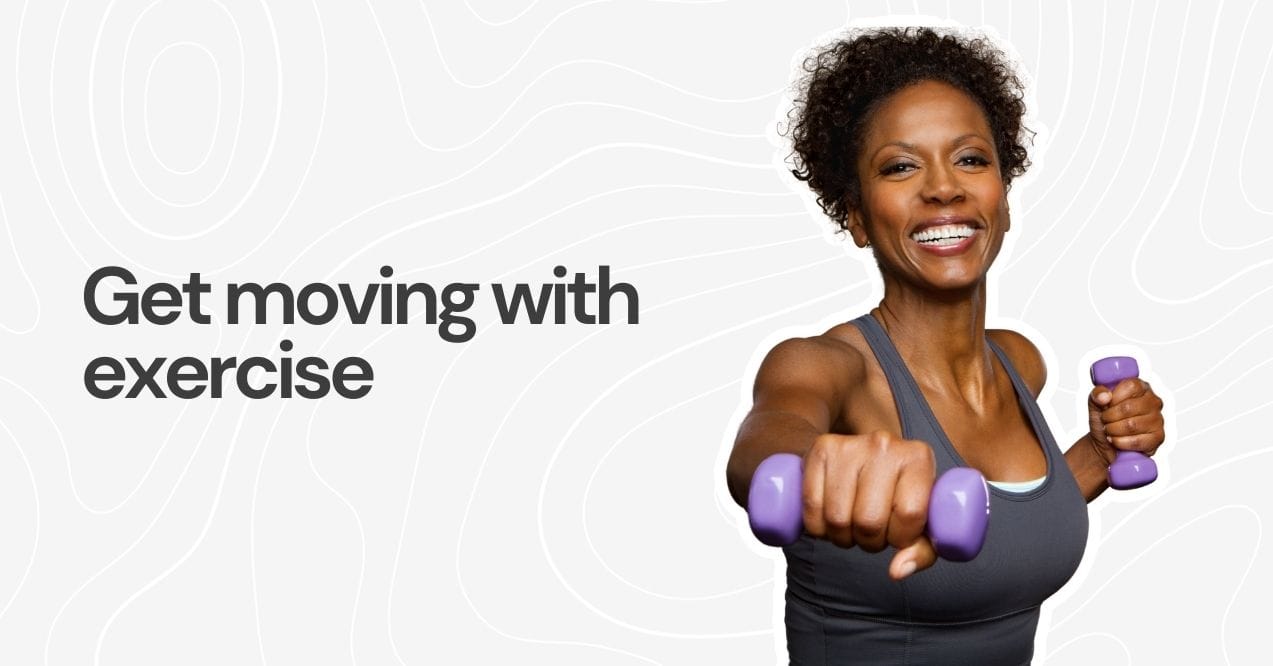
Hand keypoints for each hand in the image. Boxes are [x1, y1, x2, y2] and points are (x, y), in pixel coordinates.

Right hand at [802, 431, 936, 579]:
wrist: (866, 453)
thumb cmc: (897, 491)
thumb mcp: (922, 519)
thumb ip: (921, 551)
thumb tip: (897, 571)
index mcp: (918, 458)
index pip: (909, 514)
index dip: (900, 537)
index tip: (897, 533)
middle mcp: (884, 445)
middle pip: (869, 520)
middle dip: (868, 540)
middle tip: (870, 533)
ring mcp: (849, 445)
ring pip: (837, 517)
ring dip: (841, 536)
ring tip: (850, 526)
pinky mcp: (820, 449)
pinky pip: (811, 506)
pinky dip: (817, 527)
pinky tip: (829, 520)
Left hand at [1087, 378, 1165, 462]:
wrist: (1104, 442)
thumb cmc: (1104, 419)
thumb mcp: (1096, 402)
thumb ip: (1097, 394)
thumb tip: (1104, 396)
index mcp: (1141, 387)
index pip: (1131, 386)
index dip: (1114, 397)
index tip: (1107, 404)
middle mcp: (1153, 402)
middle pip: (1129, 407)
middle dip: (1109, 416)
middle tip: (1105, 420)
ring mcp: (1158, 420)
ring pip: (1131, 425)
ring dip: (1113, 430)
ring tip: (1109, 430)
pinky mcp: (1158, 438)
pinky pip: (1136, 441)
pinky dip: (1120, 442)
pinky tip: (1115, 440)